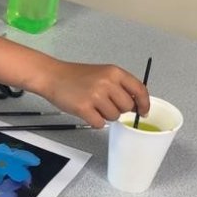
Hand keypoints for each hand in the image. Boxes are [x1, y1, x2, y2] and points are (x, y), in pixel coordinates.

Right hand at [35, 62, 150, 127]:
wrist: (52, 76)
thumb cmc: (75, 76)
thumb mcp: (102, 73)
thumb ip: (119, 85)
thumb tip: (135, 103)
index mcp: (114, 72)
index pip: (139, 90)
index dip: (144, 103)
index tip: (143, 112)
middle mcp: (107, 82)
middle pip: (127, 107)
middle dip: (118, 109)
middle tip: (104, 104)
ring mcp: (95, 96)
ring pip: (114, 117)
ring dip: (105, 116)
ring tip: (93, 105)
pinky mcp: (84, 108)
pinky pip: (99, 123)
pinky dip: (94, 121)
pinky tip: (86, 112)